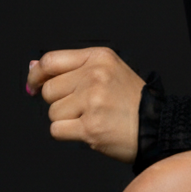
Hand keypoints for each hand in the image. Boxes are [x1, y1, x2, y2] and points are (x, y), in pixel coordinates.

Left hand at [26, 47, 145, 163]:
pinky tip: (89, 129)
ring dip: (66, 119)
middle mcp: (96, 75)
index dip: (36, 74)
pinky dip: (68, 134)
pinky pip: (57, 130)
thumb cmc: (131, 100)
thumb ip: (71, 67)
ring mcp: (93, 101)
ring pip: (52, 112)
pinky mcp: (90, 126)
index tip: (33, 84)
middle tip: (83, 106)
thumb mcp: (108, 70)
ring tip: (92, 117)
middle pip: (49, 90)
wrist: (157, 125)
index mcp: (100, 57)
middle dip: (59, 101)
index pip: (51, 61)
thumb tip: (33, 67)